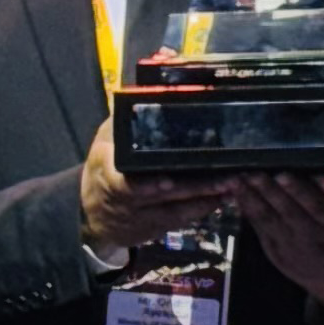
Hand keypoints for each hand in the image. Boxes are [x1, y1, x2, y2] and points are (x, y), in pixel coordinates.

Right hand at [78, 117, 236, 255]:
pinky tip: (222, 198)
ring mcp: (143, 218)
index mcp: (111, 176)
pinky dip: (202, 209)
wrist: (92, 213)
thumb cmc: (102, 167)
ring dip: (206, 199)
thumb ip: (123, 124)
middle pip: (165, 196)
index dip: (148, 184)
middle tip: (226, 178)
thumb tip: (146, 95)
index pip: (127, 184)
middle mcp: (128, 202)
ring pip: (178, 211)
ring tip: (232, 186)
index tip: (168, 180)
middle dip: (196, 188)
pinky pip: (182, 220)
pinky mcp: (155, 229)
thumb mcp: (104, 141)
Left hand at [229, 172, 323, 311]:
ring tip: (236, 180)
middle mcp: (311, 238)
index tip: (282, 173)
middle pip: (286, 211)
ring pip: (268, 221)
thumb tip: (320, 166)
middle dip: (266, 190)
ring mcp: (291, 249)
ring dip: (250, 199)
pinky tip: (239, 197)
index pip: (315, 205)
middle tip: (250, 171)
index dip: (297, 190)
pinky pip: (260, 231)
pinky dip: (249, 213)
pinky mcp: (276, 256)